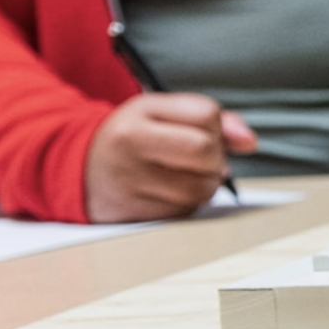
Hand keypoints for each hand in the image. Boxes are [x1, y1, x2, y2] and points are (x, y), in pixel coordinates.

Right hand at [84, 94, 257, 222]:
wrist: (77, 168)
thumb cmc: (133, 135)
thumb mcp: (163, 112)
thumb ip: (212, 117)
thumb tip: (250, 142)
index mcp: (138, 116)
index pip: (206, 114)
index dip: (215, 125)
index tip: (203, 131)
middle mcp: (130, 149)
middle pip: (205, 152)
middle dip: (215, 157)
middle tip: (201, 158)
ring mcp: (130, 185)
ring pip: (201, 188)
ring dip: (206, 184)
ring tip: (185, 174)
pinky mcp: (134, 215)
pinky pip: (186, 212)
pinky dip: (189, 203)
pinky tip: (171, 191)